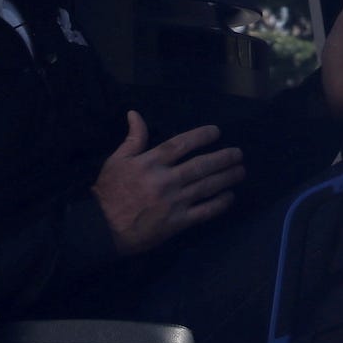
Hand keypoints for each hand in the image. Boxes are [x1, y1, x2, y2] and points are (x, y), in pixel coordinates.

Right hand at [92, 112, 243, 255]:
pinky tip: (230, 197)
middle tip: (238, 153)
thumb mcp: (116, 160)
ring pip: (206, 186)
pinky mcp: (176, 223)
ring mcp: (173, 202)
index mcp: (149, 162)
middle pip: (200, 165)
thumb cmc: (108, 192)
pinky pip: (203, 212)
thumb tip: (135, 113)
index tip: (217, 132)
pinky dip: (219, 204)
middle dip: (223, 158)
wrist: (102, 228)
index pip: (181, 144)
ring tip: (240, 171)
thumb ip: (132, 138)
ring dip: (226, 178)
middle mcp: (165, 180)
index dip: (201, 136)